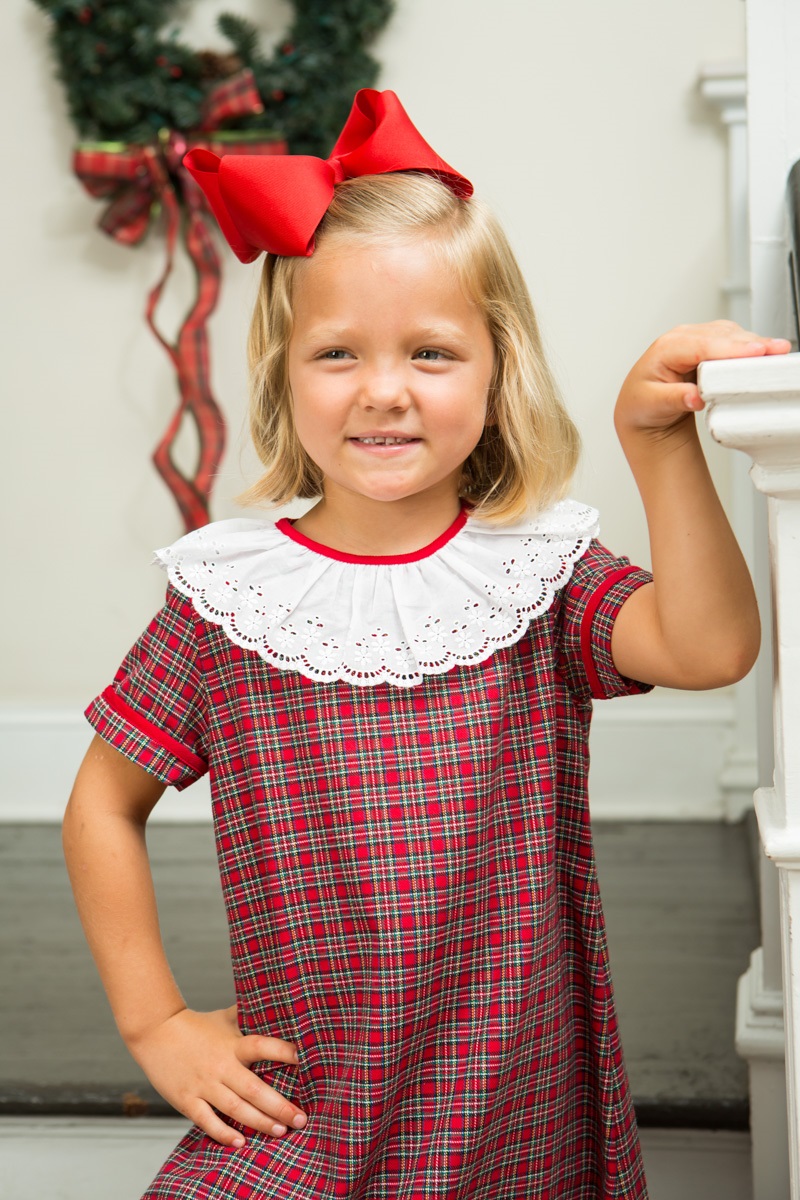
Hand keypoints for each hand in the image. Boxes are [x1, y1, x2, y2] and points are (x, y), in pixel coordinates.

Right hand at [127, 1004, 307, 1147]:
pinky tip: (241, 1142)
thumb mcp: (224, 1017)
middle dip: (279, 1106)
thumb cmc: (196, 1025)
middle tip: (300, 1119)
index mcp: (232, 1044)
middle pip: (254, 1089)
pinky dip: (224, 1134)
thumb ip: (248, 1016)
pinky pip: (207, 1121)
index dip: (282, 1052)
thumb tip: (275, 1003)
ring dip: (260, 1122)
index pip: (261, 1046)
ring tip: (281, 1131)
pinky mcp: (187, 1100)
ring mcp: (204, 1085)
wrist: (155, 1032)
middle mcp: (221, 1066)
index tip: (303, 1060)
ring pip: (236, 1109)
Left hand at [615, 320, 790, 440]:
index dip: (730, 348)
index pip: (702, 344)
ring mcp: (696, 339)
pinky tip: (764, 354)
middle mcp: (682, 338)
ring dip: (754, 343)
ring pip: (731, 335)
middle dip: (751, 342)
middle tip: (776, 351)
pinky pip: (733, 341)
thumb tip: (694, 398)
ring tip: (776, 352)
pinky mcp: (709, 346)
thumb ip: (672, 400)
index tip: (755, 352)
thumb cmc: (642, 404)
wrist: (641, 408)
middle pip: (722, 335)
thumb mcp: (651, 405)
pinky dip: (750, 347)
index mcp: (665, 349)